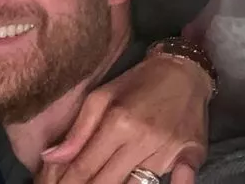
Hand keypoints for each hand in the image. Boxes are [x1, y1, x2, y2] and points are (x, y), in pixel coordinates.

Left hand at [37, 56, 209, 182]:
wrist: (183, 71)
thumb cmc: (137, 83)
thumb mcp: (101, 96)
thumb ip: (78, 130)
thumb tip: (50, 157)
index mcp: (118, 122)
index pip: (85, 164)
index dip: (67, 181)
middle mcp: (143, 140)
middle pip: (108, 181)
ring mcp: (169, 152)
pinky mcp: (194, 157)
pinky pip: (180, 182)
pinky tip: (148, 183)